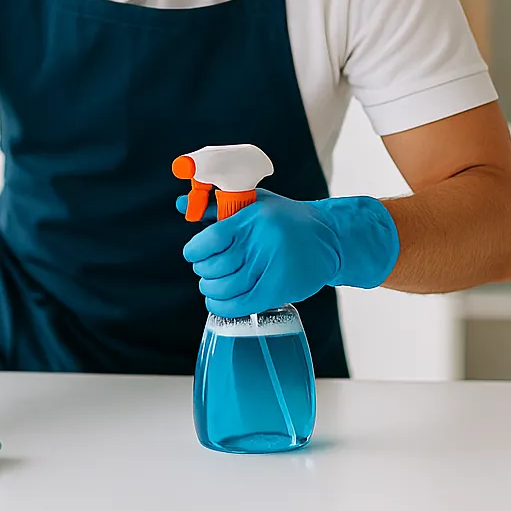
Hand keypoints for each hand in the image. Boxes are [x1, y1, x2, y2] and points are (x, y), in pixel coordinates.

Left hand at [178, 189, 399, 317]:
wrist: (328, 237)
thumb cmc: (284, 219)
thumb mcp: (253, 203)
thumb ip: (216, 206)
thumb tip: (182, 206)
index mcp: (252, 218)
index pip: (212, 238)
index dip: (194, 251)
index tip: (192, 255)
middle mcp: (261, 242)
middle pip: (216, 266)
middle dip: (203, 272)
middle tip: (205, 272)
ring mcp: (271, 266)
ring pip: (227, 287)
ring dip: (211, 290)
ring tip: (212, 286)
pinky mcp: (280, 288)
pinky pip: (243, 304)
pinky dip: (224, 307)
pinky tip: (218, 302)